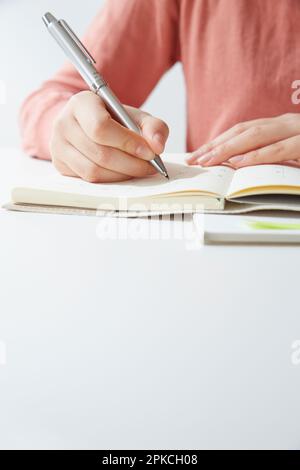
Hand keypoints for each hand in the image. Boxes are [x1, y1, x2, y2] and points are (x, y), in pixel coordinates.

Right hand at [50, 90, 168, 181]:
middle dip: (131, 163)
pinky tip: (123, 174)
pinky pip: (88, 179)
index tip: (150, 152)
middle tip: (150, 167)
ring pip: (93, 171)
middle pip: (99, 153)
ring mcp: (58, 146)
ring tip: (139, 170)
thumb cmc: (112, 120)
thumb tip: (157, 146)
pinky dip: (111, 180)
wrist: (86, 125)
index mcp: (81, 103)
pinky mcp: (60, 165)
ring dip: (122, 175)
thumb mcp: (134, 117)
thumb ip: (153, 127)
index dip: (127, 143)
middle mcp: (64, 123)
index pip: (101, 127)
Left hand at [186, 113, 299, 168]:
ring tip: (207, 161)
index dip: (217, 142)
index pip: (242, 131)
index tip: (196, 155)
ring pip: (256, 136)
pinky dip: (257, 155)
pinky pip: (279, 149)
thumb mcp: (290, 153)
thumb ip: (268, 154)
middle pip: (243, 131)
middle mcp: (285, 124)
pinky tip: (238, 162)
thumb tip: (238, 165)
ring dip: (228, 149)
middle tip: (193, 160)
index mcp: (280, 125)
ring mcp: (296, 131)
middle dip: (215, 146)